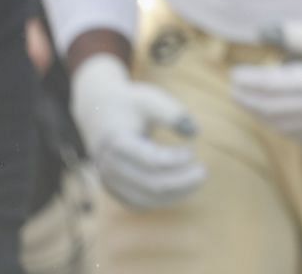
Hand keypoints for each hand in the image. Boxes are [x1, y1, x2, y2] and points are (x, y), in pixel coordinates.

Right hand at [70, 52, 206, 209]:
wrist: (98, 113)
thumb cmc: (130, 104)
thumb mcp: (150, 99)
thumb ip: (171, 112)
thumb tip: (194, 132)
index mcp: (116, 142)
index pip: (149, 160)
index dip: (175, 161)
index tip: (192, 152)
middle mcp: (108, 166)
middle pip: (149, 184)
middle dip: (180, 182)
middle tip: (204, 172)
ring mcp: (108, 181)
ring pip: (145, 199)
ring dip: (174, 194)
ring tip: (197, 181)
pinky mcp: (114, 190)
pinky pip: (139, 203)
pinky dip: (162, 200)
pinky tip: (183, 189)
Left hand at [230, 15, 301, 141]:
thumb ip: (292, 33)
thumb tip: (257, 31)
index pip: (274, 85)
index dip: (251, 81)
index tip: (234, 74)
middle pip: (274, 109)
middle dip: (249, 100)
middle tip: (234, 90)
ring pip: (283, 126)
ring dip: (261, 116)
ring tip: (248, 102)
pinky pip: (299, 136)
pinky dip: (280, 128)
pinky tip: (270, 117)